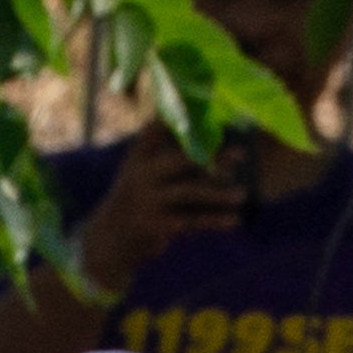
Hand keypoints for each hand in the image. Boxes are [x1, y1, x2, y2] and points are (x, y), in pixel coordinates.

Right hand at [77, 125, 232, 292]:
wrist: (108, 241)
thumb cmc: (136, 202)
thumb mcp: (141, 173)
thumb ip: (167, 155)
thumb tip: (218, 148)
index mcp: (139, 157)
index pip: (158, 128)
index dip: (182, 119)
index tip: (212, 112)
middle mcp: (140, 174)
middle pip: (182, 161)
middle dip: (213, 158)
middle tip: (241, 154)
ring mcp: (147, 200)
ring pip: (190, 192)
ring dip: (219, 194)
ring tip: (243, 194)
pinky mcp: (154, 225)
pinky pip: (191, 221)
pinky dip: (215, 220)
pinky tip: (234, 220)